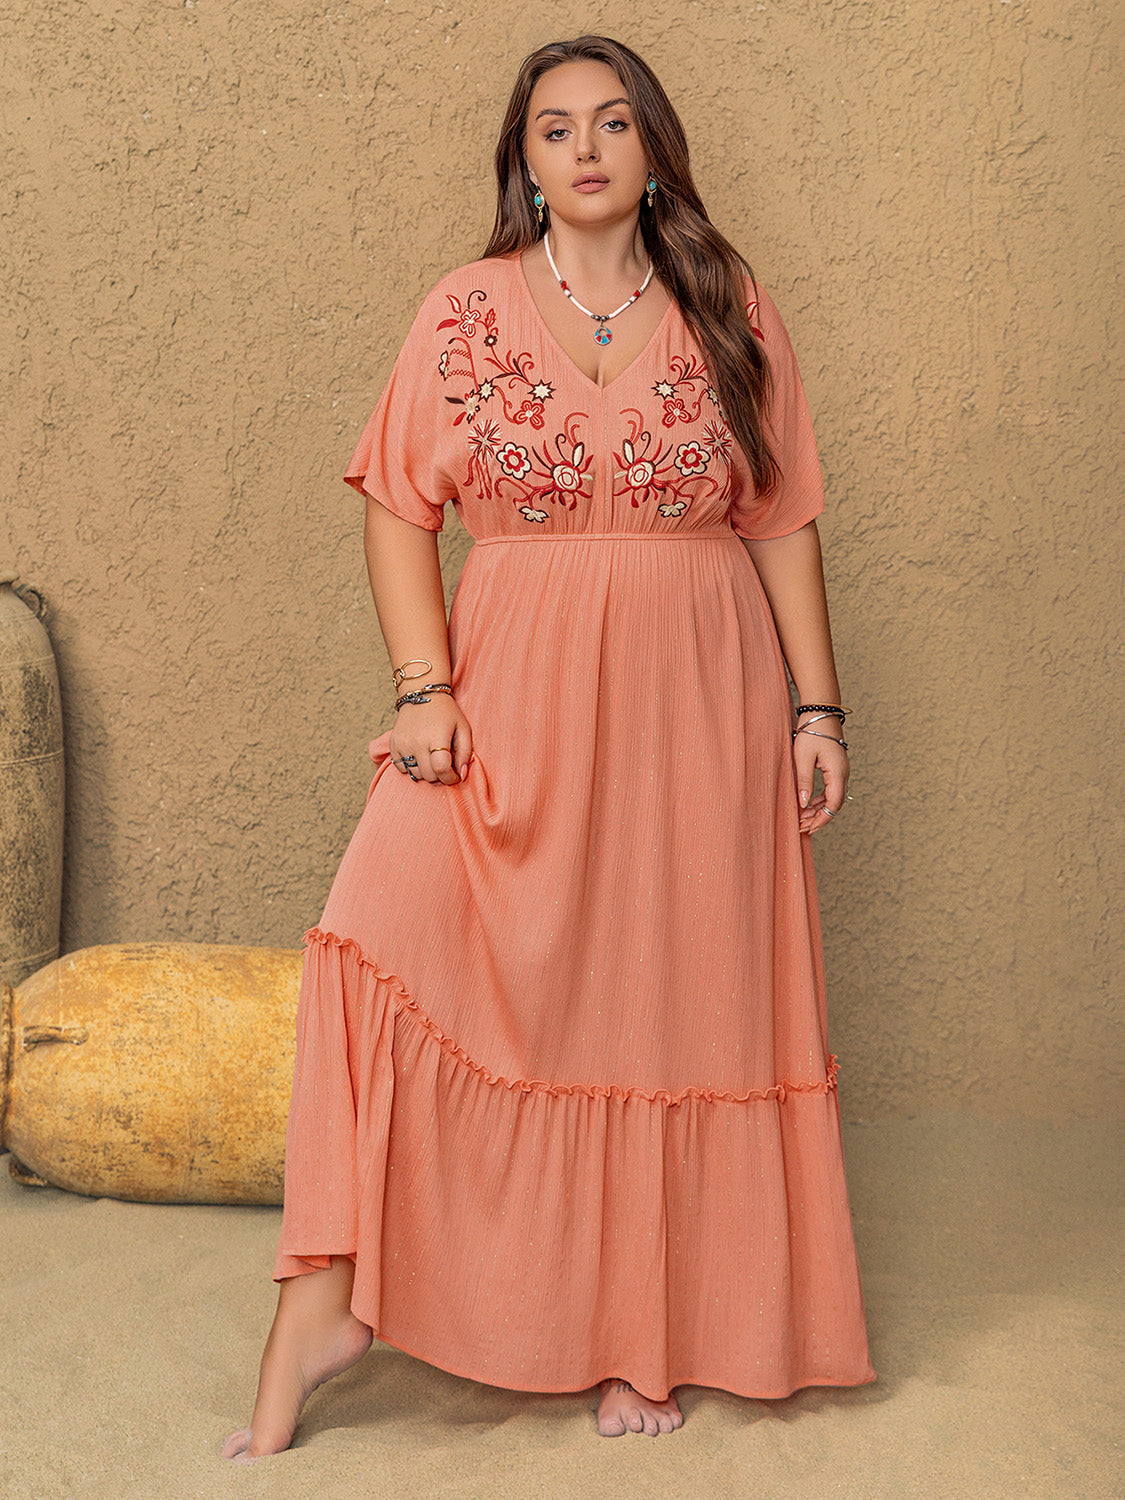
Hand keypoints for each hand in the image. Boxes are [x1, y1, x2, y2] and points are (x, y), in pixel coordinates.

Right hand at [390, 695, 473, 785]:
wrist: (421, 693)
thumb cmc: (446, 712)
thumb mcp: (463, 728)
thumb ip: (465, 753)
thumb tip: (461, 774)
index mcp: (437, 737)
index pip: (441, 769)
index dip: (450, 778)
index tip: (455, 776)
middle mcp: (417, 742)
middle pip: (429, 775)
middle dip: (440, 774)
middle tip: (444, 763)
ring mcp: (403, 744)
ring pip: (415, 774)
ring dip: (426, 772)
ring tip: (431, 758)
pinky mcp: (393, 745)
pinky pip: (401, 768)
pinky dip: (410, 767)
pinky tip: (418, 755)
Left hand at [793, 719, 848, 833]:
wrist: (820, 713)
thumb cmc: (811, 732)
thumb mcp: (802, 757)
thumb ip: (804, 781)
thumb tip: (804, 804)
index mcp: (837, 772)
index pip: (834, 804)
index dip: (822, 819)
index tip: (809, 829)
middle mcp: (843, 774)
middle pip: (835, 804)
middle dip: (819, 818)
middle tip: (802, 827)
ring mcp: (841, 771)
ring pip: (833, 798)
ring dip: (819, 810)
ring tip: (802, 818)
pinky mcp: (836, 768)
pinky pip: (832, 789)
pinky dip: (821, 799)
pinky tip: (809, 805)